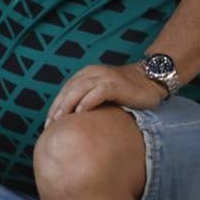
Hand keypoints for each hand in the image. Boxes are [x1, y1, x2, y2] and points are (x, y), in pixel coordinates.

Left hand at [46, 63, 165, 124]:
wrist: (151, 81)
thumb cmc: (126, 92)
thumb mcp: (102, 93)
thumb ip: (87, 100)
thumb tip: (72, 122)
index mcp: (85, 75)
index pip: (65, 91)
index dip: (55, 107)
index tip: (48, 125)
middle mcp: (92, 73)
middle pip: (68, 91)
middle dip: (57, 108)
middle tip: (51, 125)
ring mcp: (104, 77)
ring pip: (78, 90)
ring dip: (67, 105)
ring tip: (60, 120)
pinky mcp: (116, 84)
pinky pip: (97, 92)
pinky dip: (87, 101)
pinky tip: (80, 112)